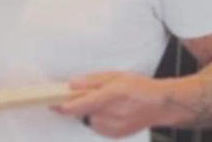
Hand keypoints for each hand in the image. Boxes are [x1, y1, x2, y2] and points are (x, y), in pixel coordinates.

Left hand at [54, 72, 177, 137]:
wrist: (161, 105)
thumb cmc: (139, 87)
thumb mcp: (115, 76)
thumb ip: (91, 81)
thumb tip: (72, 84)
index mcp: (110, 96)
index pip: (78, 106)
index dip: (61, 105)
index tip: (50, 103)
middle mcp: (111, 115)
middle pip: (81, 113)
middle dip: (79, 105)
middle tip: (89, 95)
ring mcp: (114, 127)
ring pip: (89, 120)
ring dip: (89, 112)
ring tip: (105, 103)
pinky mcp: (115, 134)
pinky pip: (98, 126)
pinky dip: (98, 119)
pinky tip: (110, 112)